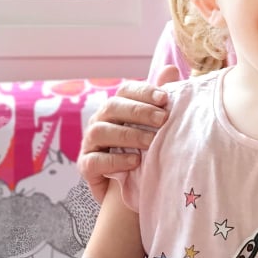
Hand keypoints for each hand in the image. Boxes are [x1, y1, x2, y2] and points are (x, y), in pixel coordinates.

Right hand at [78, 65, 179, 201]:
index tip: (165, 99)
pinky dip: (114, 161)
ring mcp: (90, 144)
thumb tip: (170, 68)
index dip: (144, 92)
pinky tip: (134, 162)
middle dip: (139, 112)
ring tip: (150, 143)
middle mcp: (100, 121)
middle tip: (162, 120)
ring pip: (100, 131)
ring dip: (127, 135)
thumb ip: (160, 99)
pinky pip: (94, 161)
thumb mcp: (155, 125)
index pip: (126, 91)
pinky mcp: (86, 167)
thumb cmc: (146, 150)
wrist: (134, 188)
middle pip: (112, 107)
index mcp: (117, 107)